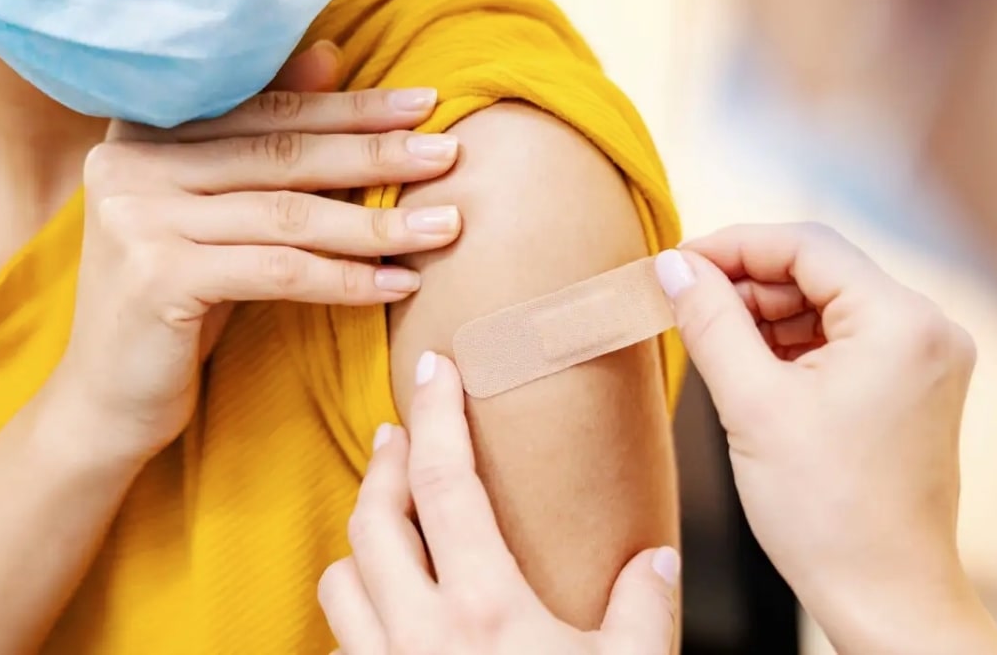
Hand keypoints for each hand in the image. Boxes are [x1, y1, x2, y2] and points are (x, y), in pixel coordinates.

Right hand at [45, 43, 464, 464]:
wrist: (107, 400)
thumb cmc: (175, 302)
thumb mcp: (219, 213)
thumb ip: (263, 137)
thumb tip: (330, 51)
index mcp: (142, 132)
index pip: (266, 109)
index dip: (348, 106)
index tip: (424, 103)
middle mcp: (129, 163)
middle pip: (281, 153)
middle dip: (375, 153)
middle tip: (450, 152)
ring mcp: (137, 218)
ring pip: (288, 213)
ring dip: (377, 222)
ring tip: (446, 225)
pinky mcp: (156, 277)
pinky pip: (278, 270)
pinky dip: (346, 278)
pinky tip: (399, 284)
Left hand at [318, 353, 679, 654]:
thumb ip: (642, 610)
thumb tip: (656, 560)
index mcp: (488, 610)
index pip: (446, 484)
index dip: (437, 416)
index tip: (436, 369)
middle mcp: (422, 635)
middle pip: (374, 519)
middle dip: (385, 463)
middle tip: (403, 432)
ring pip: (341, 579)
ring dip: (360, 540)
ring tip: (388, 519)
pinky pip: (346, 643)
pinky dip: (357, 610)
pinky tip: (388, 609)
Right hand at [654, 224, 996, 653]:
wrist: (884, 595)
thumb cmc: (827, 514)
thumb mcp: (751, 406)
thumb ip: (710, 322)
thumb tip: (674, 266)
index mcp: (902, 322)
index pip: (806, 245)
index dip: (733, 246)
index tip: (678, 264)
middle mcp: (928, 328)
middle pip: (821, 271)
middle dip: (749, 285)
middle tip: (686, 306)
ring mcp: (928, 358)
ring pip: (830, 304)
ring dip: (768, 317)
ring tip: (715, 344)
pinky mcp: (915, 386)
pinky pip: (846, 339)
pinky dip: (795, 345)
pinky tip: (753, 369)